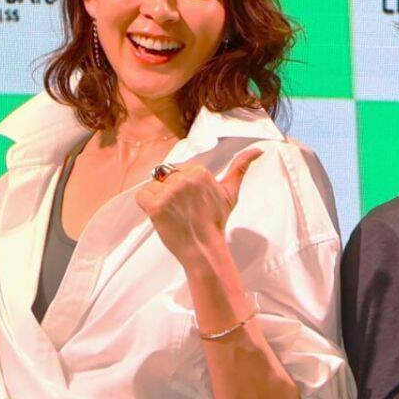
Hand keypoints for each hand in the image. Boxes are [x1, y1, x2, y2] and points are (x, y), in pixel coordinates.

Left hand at [136, 147, 263, 269]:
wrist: (204, 248)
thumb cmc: (215, 222)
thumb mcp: (230, 193)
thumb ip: (240, 168)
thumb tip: (257, 150)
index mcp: (200, 172)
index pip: (180, 171)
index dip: (184, 187)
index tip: (193, 203)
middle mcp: (184, 180)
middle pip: (167, 177)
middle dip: (172, 192)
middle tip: (185, 210)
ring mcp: (169, 193)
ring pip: (154, 187)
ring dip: (161, 200)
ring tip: (175, 214)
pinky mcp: (155, 206)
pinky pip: (141, 196)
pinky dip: (147, 205)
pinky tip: (161, 215)